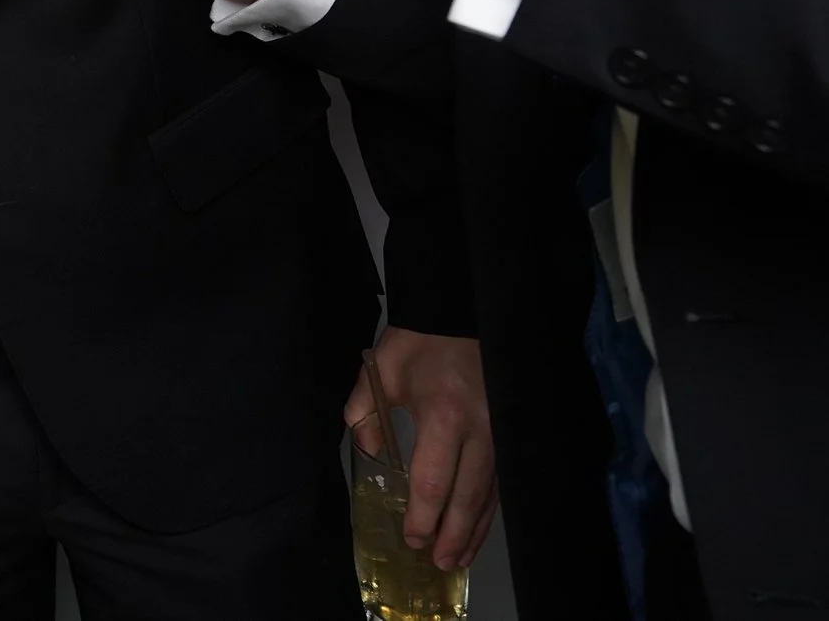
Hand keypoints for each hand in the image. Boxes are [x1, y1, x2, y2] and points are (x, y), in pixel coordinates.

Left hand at [347, 328, 497, 568]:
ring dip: (474, 530)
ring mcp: (500, 435)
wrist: (461, 313)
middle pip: (467, 498)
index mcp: (442, 417)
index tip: (412, 540)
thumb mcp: (381, 375)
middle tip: (438, 564)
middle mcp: (479, 433)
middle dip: (452, 535)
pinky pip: (498, 480)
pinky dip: (488, 508)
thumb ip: (367, 417)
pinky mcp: (508, 434)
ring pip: (489, 495)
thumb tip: (370, 457)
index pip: (433, 481)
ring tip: (457, 558)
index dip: (423, 517)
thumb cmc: (418, 344)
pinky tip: (477, 527)